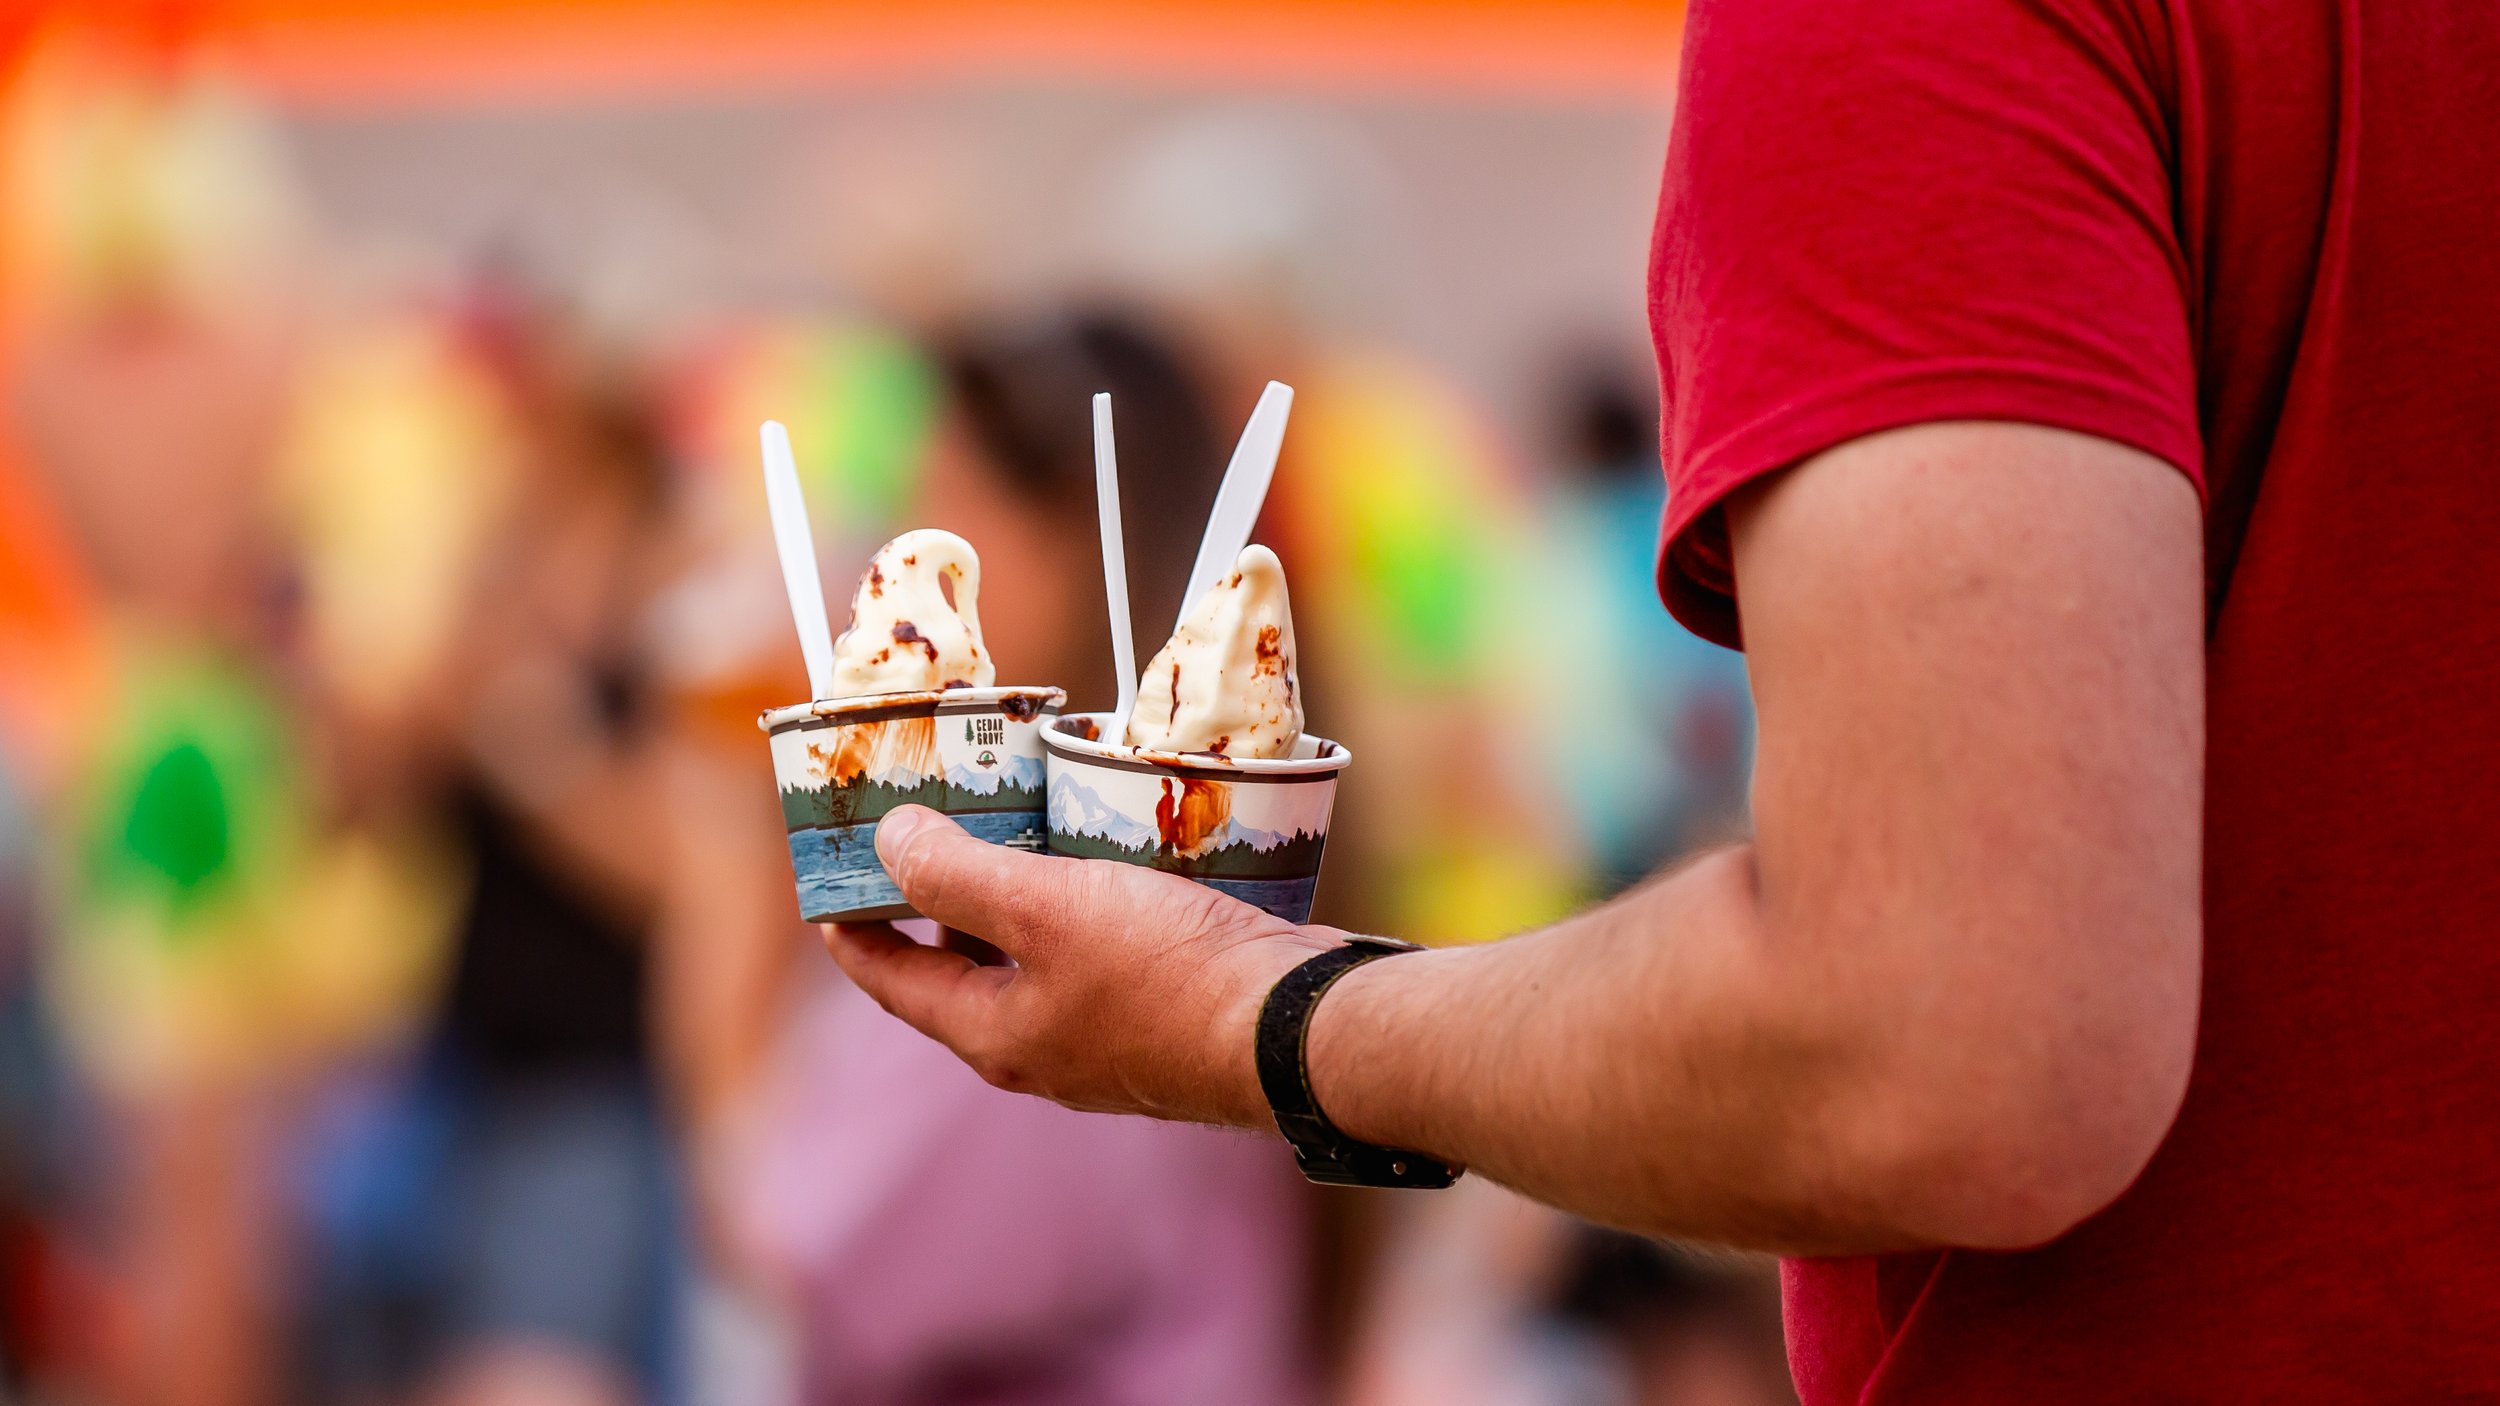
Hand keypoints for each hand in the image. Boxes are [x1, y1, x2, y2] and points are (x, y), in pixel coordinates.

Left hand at [823, 805, 1341, 1127]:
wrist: (1297, 1028)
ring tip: (1014, 822)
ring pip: (1033, 960)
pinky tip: (1104, 856)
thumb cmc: (1166, 971)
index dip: (851, 928)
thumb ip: (958, 873)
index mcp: (994, 1034)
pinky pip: (1095, 954)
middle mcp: (1041, 1046)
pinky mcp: (1161, 1015)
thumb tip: (890, 840)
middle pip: (961, 969)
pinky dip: (1080, 905)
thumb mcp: (1046, 906)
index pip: (892, 981)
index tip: (825, 876)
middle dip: (935, 899)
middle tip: (923, 827)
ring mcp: (1104, 1037)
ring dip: (1014, 897)